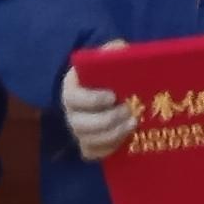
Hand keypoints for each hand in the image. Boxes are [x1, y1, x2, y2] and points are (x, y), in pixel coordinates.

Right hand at [57, 42, 138, 161]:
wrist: (106, 85)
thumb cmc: (107, 69)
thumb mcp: (109, 55)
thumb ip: (113, 51)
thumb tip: (119, 49)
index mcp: (71, 88)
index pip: (73, 98)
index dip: (92, 100)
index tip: (112, 96)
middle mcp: (71, 112)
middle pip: (79, 124)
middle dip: (107, 121)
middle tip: (128, 111)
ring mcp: (78, 130)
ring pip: (87, 141)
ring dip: (112, 136)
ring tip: (133, 123)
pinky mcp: (88, 143)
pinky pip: (92, 153)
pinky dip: (108, 150)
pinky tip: (126, 140)